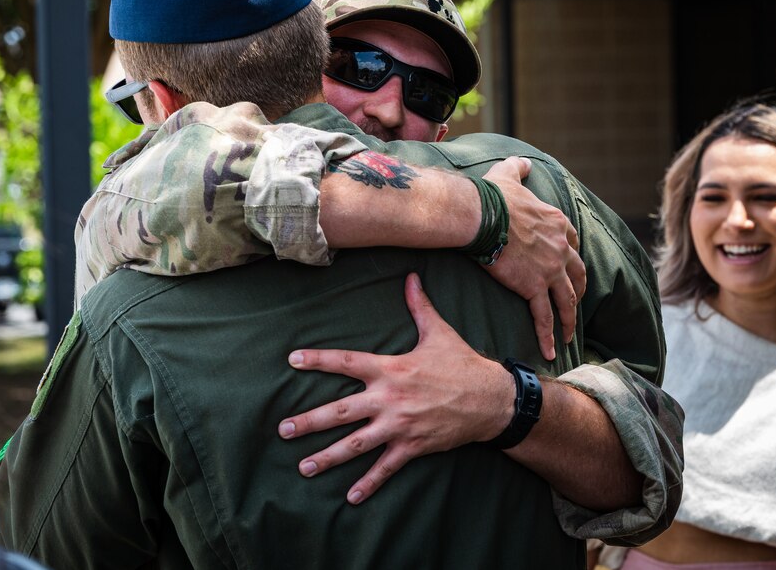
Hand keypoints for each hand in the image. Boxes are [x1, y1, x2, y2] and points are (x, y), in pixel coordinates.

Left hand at [278, 273, 512, 504]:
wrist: (491, 399)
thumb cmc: (463, 363)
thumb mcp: (439, 332)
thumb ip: (419, 306)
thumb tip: (412, 277)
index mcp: (391, 369)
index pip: (346, 362)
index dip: (318, 360)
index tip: (292, 360)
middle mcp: (389, 398)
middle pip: (340, 411)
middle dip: (309, 422)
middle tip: (284, 430)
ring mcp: (400, 425)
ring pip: (356, 444)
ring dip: (328, 457)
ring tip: (304, 467)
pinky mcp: (413, 446)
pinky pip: (386, 467)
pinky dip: (369, 483)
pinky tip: (350, 497)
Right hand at [482, 157, 586, 359]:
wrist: (482, 216)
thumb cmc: (492, 195)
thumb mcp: (510, 174)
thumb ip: (519, 168)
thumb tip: (524, 161)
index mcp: (557, 223)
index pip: (573, 243)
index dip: (572, 256)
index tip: (569, 266)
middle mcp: (561, 248)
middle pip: (577, 274)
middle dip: (578, 289)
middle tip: (575, 302)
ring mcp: (550, 270)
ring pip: (567, 300)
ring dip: (569, 319)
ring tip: (568, 335)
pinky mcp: (534, 288)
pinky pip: (544, 316)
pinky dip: (549, 334)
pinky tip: (551, 350)